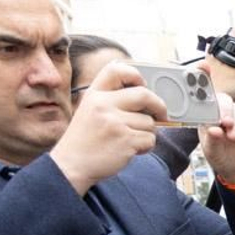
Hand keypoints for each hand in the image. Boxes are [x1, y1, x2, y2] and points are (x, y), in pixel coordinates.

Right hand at [49, 61, 165, 194]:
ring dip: (147, 133)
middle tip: (162, 115)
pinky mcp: (125, 140)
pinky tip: (132, 150)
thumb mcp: (89, 110)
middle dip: (159, 106)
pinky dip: (146, 146)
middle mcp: (103, 104)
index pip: (116, 70)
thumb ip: (110, 99)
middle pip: (144, 95)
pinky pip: (150, 139)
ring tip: (131, 139)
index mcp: (94, 94)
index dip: (135, 75)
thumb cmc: (85, 140)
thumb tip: (145, 95)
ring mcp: (115, 122)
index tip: (143, 85)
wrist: (72, 165)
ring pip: (150, 122)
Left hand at [199, 92, 234, 186]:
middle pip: (224, 101)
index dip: (210, 106)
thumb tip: (213, 129)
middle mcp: (224, 116)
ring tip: (233, 138)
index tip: (212, 115)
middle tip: (225, 123)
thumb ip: (211, 140)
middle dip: (225, 110)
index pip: (209, 104)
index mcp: (210, 119)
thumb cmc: (223, 158)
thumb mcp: (212, 152)